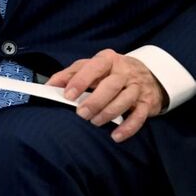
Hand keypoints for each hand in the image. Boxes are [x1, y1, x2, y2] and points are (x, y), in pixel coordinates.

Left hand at [46, 49, 166, 141]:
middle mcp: (124, 72)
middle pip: (110, 86)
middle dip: (94, 101)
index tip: (68, 95)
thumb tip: (49, 85)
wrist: (147, 74)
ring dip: (108, 113)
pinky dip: (127, 128)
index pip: (94, 67)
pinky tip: (115, 136)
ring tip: (95, 122)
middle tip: (81, 114)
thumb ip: (70, 74)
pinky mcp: (147, 103)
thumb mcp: (90, 67)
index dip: (80, 81)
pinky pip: (139, 116)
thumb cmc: (111, 71)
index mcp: (108, 59)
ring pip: (124, 100)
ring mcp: (137, 87)